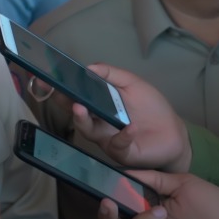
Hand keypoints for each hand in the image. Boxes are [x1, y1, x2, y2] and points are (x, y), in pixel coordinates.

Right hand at [70, 64, 190, 170]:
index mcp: (98, 104)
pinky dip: (122, 136)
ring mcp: (107, 138)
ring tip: (80, 108)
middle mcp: (97, 121)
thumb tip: (89, 67)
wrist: (173, 133)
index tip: (45, 79)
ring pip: (88, 131)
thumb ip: (112, 74)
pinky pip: (117, 145)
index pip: (74, 95)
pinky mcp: (122, 152)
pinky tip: (129, 128)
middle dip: (65, 104)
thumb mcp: (132, 84)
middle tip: (60, 94)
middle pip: (75, 113)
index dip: (59, 88)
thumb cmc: (151, 108)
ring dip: (82, 120)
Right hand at [96, 170, 218, 218]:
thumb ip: (154, 178)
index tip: (104, 190)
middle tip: (109, 204)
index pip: (121, 209)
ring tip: (160, 213)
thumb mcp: (182, 183)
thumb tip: (125, 171)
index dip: (109, 201)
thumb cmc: (215, 204)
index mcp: (150, 211)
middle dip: (108, 217)